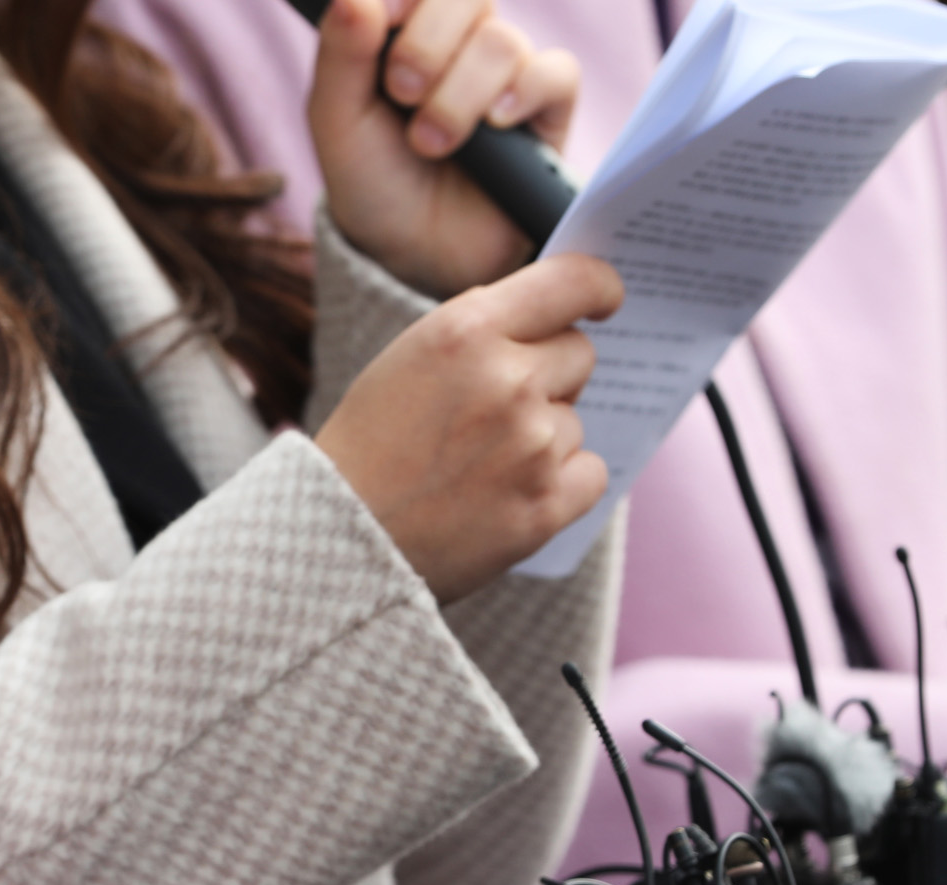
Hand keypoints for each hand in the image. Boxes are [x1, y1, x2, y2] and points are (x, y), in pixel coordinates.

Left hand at [310, 0, 579, 297]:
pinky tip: (496, 125)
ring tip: (432, 143)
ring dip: (460, 95)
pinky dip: (524, 92)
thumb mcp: (338, 122)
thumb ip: (341, 54)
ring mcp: (508, 73)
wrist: (417, 255)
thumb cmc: (375, 183)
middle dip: (428, 46)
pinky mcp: (548, 110)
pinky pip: (556, 73)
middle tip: (402, 95)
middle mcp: (463, 42)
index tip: (383, 29)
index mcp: (411, 29)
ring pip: (503, 42)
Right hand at [317, 253, 620, 601]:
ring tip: (479, 467)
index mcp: (466, 330)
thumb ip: (482, 332)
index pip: (572, 283)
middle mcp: (508, 380)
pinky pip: (590, 473)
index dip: (599, 289)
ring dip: (543, 438)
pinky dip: (560, 485)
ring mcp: (532, 445)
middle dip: (551, 377)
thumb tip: (556, 321)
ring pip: (575, 421)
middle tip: (496, 413)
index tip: (608, 301)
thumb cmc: (368, 448)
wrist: (339, 539)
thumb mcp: (410, 357)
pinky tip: (508, 496)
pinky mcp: (545, 505)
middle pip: (579, 355)